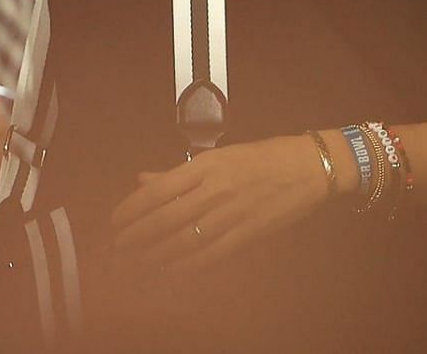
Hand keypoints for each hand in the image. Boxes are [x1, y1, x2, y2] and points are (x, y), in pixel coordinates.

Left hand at [111, 134, 330, 270]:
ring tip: (137, 262)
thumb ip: (179, 173)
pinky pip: (211, 254)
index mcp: (205, 166)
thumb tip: (143, 180)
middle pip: (166, 219)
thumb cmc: (263, 157)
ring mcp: (231, 214)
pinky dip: (187, 265)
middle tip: (119, 246)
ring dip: (156, 254)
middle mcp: (215, 190)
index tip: (117, 220)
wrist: (309, 167)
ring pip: (184, 240)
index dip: (132, 209)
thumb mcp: (218, 156)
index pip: (157, 191)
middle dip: (137, 236)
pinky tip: (171, 270)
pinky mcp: (247, 234)